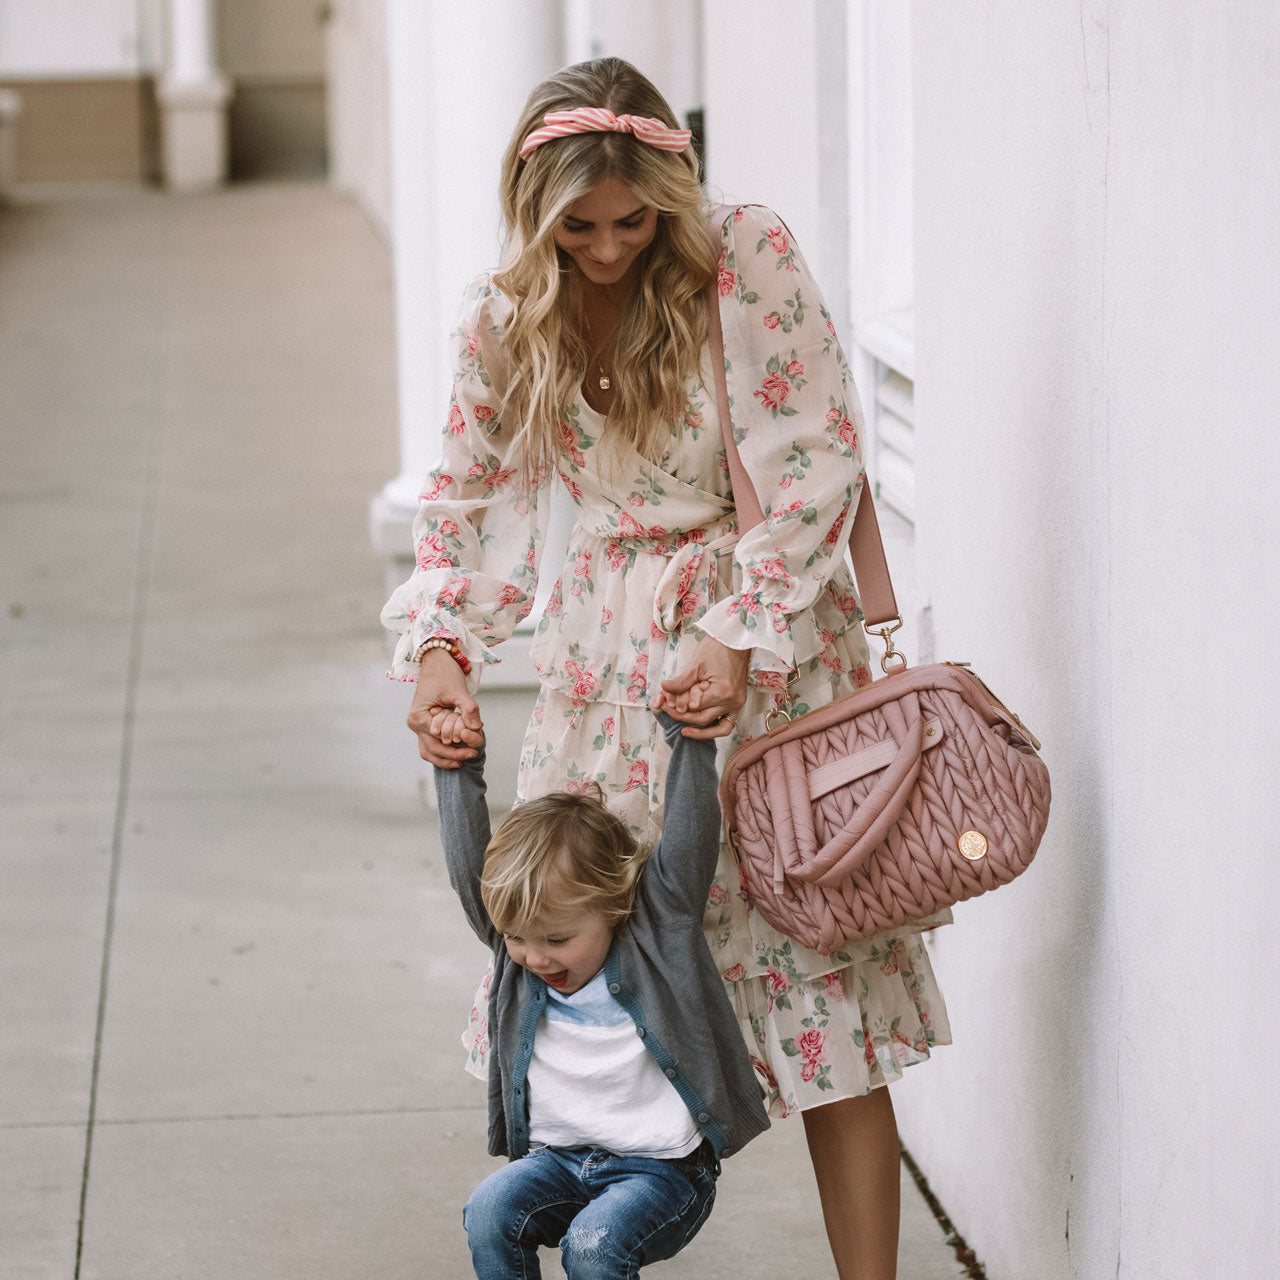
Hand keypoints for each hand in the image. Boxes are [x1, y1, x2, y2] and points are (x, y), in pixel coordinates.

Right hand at [407, 647, 483, 767]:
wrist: (437, 661)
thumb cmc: (444, 673)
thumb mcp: (459, 690)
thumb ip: (468, 709)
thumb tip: (477, 727)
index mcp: (419, 717)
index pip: (439, 740)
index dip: (457, 746)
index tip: (475, 747)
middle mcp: (416, 724)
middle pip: (433, 750)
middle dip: (454, 755)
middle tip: (473, 755)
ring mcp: (420, 725)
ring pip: (430, 751)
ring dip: (447, 757)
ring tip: (465, 758)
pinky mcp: (427, 724)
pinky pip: (433, 744)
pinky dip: (445, 750)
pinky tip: (459, 752)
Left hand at [653, 635, 750, 738]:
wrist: (736, 640)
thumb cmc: (717, 647)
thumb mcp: (695, 664)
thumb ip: (680, 681)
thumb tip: (665, 689)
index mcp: (722, 692)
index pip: (693, 708)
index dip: (675, 708)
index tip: (663, 703)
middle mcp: (732, 701)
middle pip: (702, 719)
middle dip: (682, 717)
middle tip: (667, 711)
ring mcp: (737, 703)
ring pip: (716, 726)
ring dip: (698, 728)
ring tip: (684, 730)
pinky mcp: (738, 702)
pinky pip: (727, 723)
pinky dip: (714, 728)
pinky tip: (700, 728)